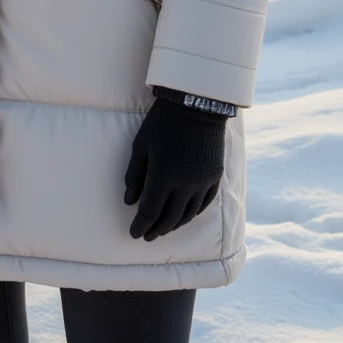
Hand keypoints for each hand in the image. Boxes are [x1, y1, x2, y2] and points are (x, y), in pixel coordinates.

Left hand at [123, 95, 226, 240]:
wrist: (196, 105)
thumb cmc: (162, 123)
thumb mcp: (141, 145)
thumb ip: (134, 175)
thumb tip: (128, 201)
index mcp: (164, 176)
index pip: (149, 212)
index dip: (140, 225)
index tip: (133, 233)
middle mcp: (186, 185)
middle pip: (169, 218)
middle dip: (156, 230)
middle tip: (147, 236)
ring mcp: (203, 182)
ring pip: (188, 215)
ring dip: (174, 225)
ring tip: (163, 229)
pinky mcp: (214, 177)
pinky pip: (204, 204)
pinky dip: (192, 214)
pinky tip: (184, 217)